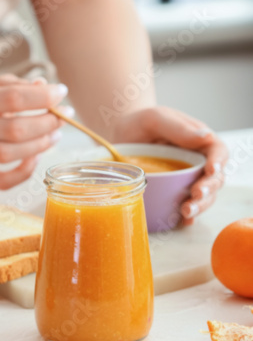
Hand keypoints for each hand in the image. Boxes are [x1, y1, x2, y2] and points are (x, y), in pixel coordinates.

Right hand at [0, 74, 72, 188]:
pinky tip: (36, 157)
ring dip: (41, 145)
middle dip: (47, 123)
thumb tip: (47, 87)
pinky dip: (25, 172)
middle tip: (64, 116)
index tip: (62, 93)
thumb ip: (16, 85)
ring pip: (9, 154)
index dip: (43, 97)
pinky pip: (2, 181)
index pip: (13, 98)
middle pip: (15, 129)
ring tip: (55, 134)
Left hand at [114, 106, 228, 223]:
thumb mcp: (156, 119)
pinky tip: (182, 221)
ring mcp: (187, 179)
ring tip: (186, 211)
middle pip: (214, 178)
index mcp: (199, 140)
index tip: (211, 170)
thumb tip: (206, 136)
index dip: (219, 162)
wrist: (121, 136)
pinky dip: (187, 216)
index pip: (218, 151)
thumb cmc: (141, 122)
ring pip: (204, 195)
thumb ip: (178, 128)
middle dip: (208, 189)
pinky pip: (185, 206)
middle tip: (196, 195)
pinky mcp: (174, 192)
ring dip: (200, 206)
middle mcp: (197, 161)